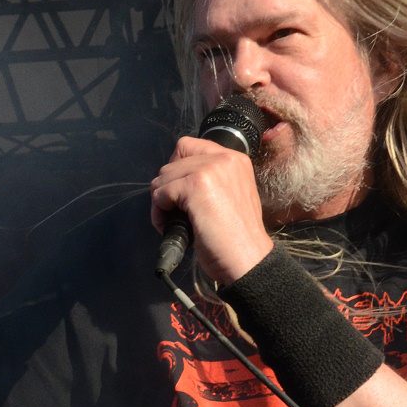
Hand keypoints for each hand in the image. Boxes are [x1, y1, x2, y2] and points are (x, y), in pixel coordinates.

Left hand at [150, 136, 273, 284]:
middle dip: (167, 187)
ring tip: (173, 223)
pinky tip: (171, 227)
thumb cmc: (237, 239)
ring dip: (160, 202)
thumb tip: (175, 181)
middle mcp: (225, 158)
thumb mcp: (230, 198)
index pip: (189, 146)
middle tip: (173, 213)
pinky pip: (161, 193)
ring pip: (163, 177)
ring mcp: (210, 170)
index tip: (179, 193)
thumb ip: (211, 182)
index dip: (177, 169)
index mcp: (235, 160)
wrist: (248, 260)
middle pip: (173, 161)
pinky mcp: (196, 185)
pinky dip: (159, 213)